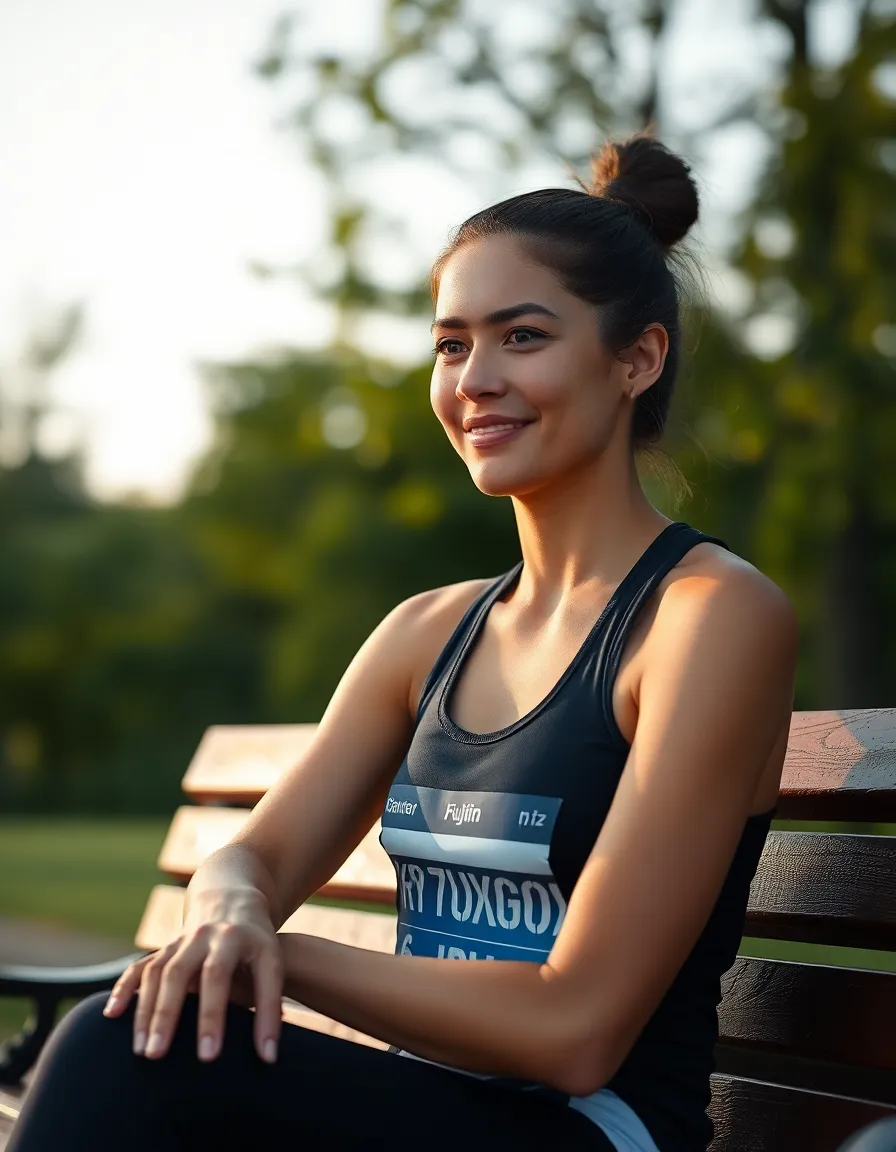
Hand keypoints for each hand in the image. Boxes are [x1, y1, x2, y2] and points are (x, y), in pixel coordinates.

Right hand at [102, 888, 283, 1064]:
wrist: (232, 902)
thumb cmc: (257, 945)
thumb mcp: (272, 963)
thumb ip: (270, 1004)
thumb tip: (269, 1057)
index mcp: (239, 939)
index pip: (227, 978)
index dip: (224, 1017)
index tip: (221, 1057)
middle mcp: (207, 936)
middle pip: (184, 973)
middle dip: (172, 1015)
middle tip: (161, 1055)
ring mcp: (182, 940)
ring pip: (159, 972)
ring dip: (148, 1011)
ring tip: (143, 1052)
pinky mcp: (165, 948)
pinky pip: (140, 967)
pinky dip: (124, 988)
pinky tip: (111, 1014)